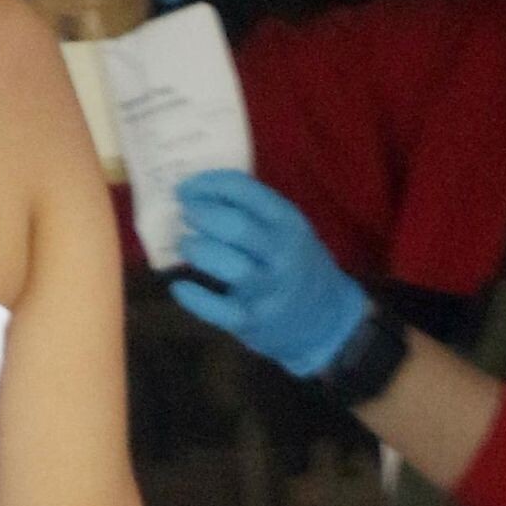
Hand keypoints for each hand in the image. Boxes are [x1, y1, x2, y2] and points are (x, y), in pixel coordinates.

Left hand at [171, 171, 369, 377]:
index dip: (209, 185)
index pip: (246, 192)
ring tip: (185, 244)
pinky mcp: (254, 321)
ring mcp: (269, 289)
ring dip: (200, 250)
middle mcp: (281, 253)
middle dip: (203, 215)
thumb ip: (252, 211)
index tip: (186, 188)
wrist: (325, 319)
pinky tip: (180, 286)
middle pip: (237, 227)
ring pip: (232, 266)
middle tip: (185, 213)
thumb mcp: (286, 229)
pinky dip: (196, 298)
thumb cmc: (294, 263)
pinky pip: (220, 310)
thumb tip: (197, 192)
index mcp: (288, 222)